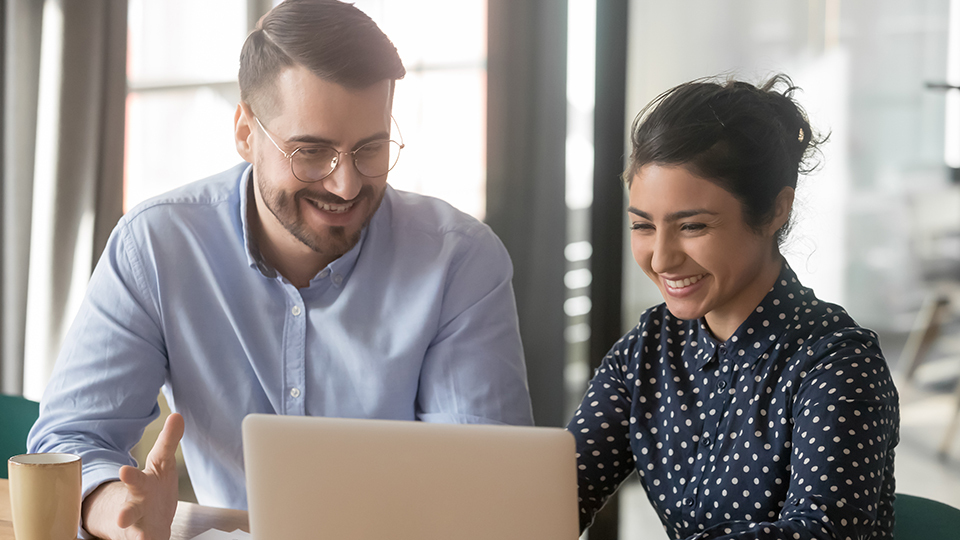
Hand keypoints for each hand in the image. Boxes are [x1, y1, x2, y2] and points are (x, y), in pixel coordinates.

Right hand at [82, 413, 184, 539]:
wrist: (146, 518)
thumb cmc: (154, 487)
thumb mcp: (162, 462)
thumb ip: (169, 441)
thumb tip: (177, 416)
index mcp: (141, 486)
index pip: (135, 479)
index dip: (130, 475)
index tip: (124, 470)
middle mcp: (136, 509)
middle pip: (128, 512)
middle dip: (125, 514)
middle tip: (121, 518)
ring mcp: (139, 529)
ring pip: (135, 535)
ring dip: (138, 537)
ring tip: (142, 539)